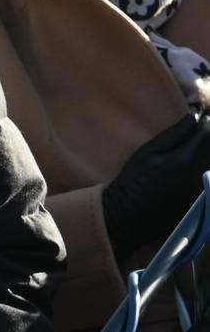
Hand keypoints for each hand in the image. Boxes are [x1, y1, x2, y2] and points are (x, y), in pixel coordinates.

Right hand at [102, 114, 209, 254]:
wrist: (129, 214)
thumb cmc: (134, 180)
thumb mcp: (148, 152)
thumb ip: (174, 135)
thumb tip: (195, 117)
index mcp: (186, 159)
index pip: (208, 134)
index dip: (206, 123)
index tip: (202, 118)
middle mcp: (200, 174)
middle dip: (206, 141)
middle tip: (198, 136)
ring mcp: (202, 190)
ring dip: (205, 155)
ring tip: (192, 153)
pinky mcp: (201, 201)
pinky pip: (207, 180)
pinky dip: (203, 171)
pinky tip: (188, 172)